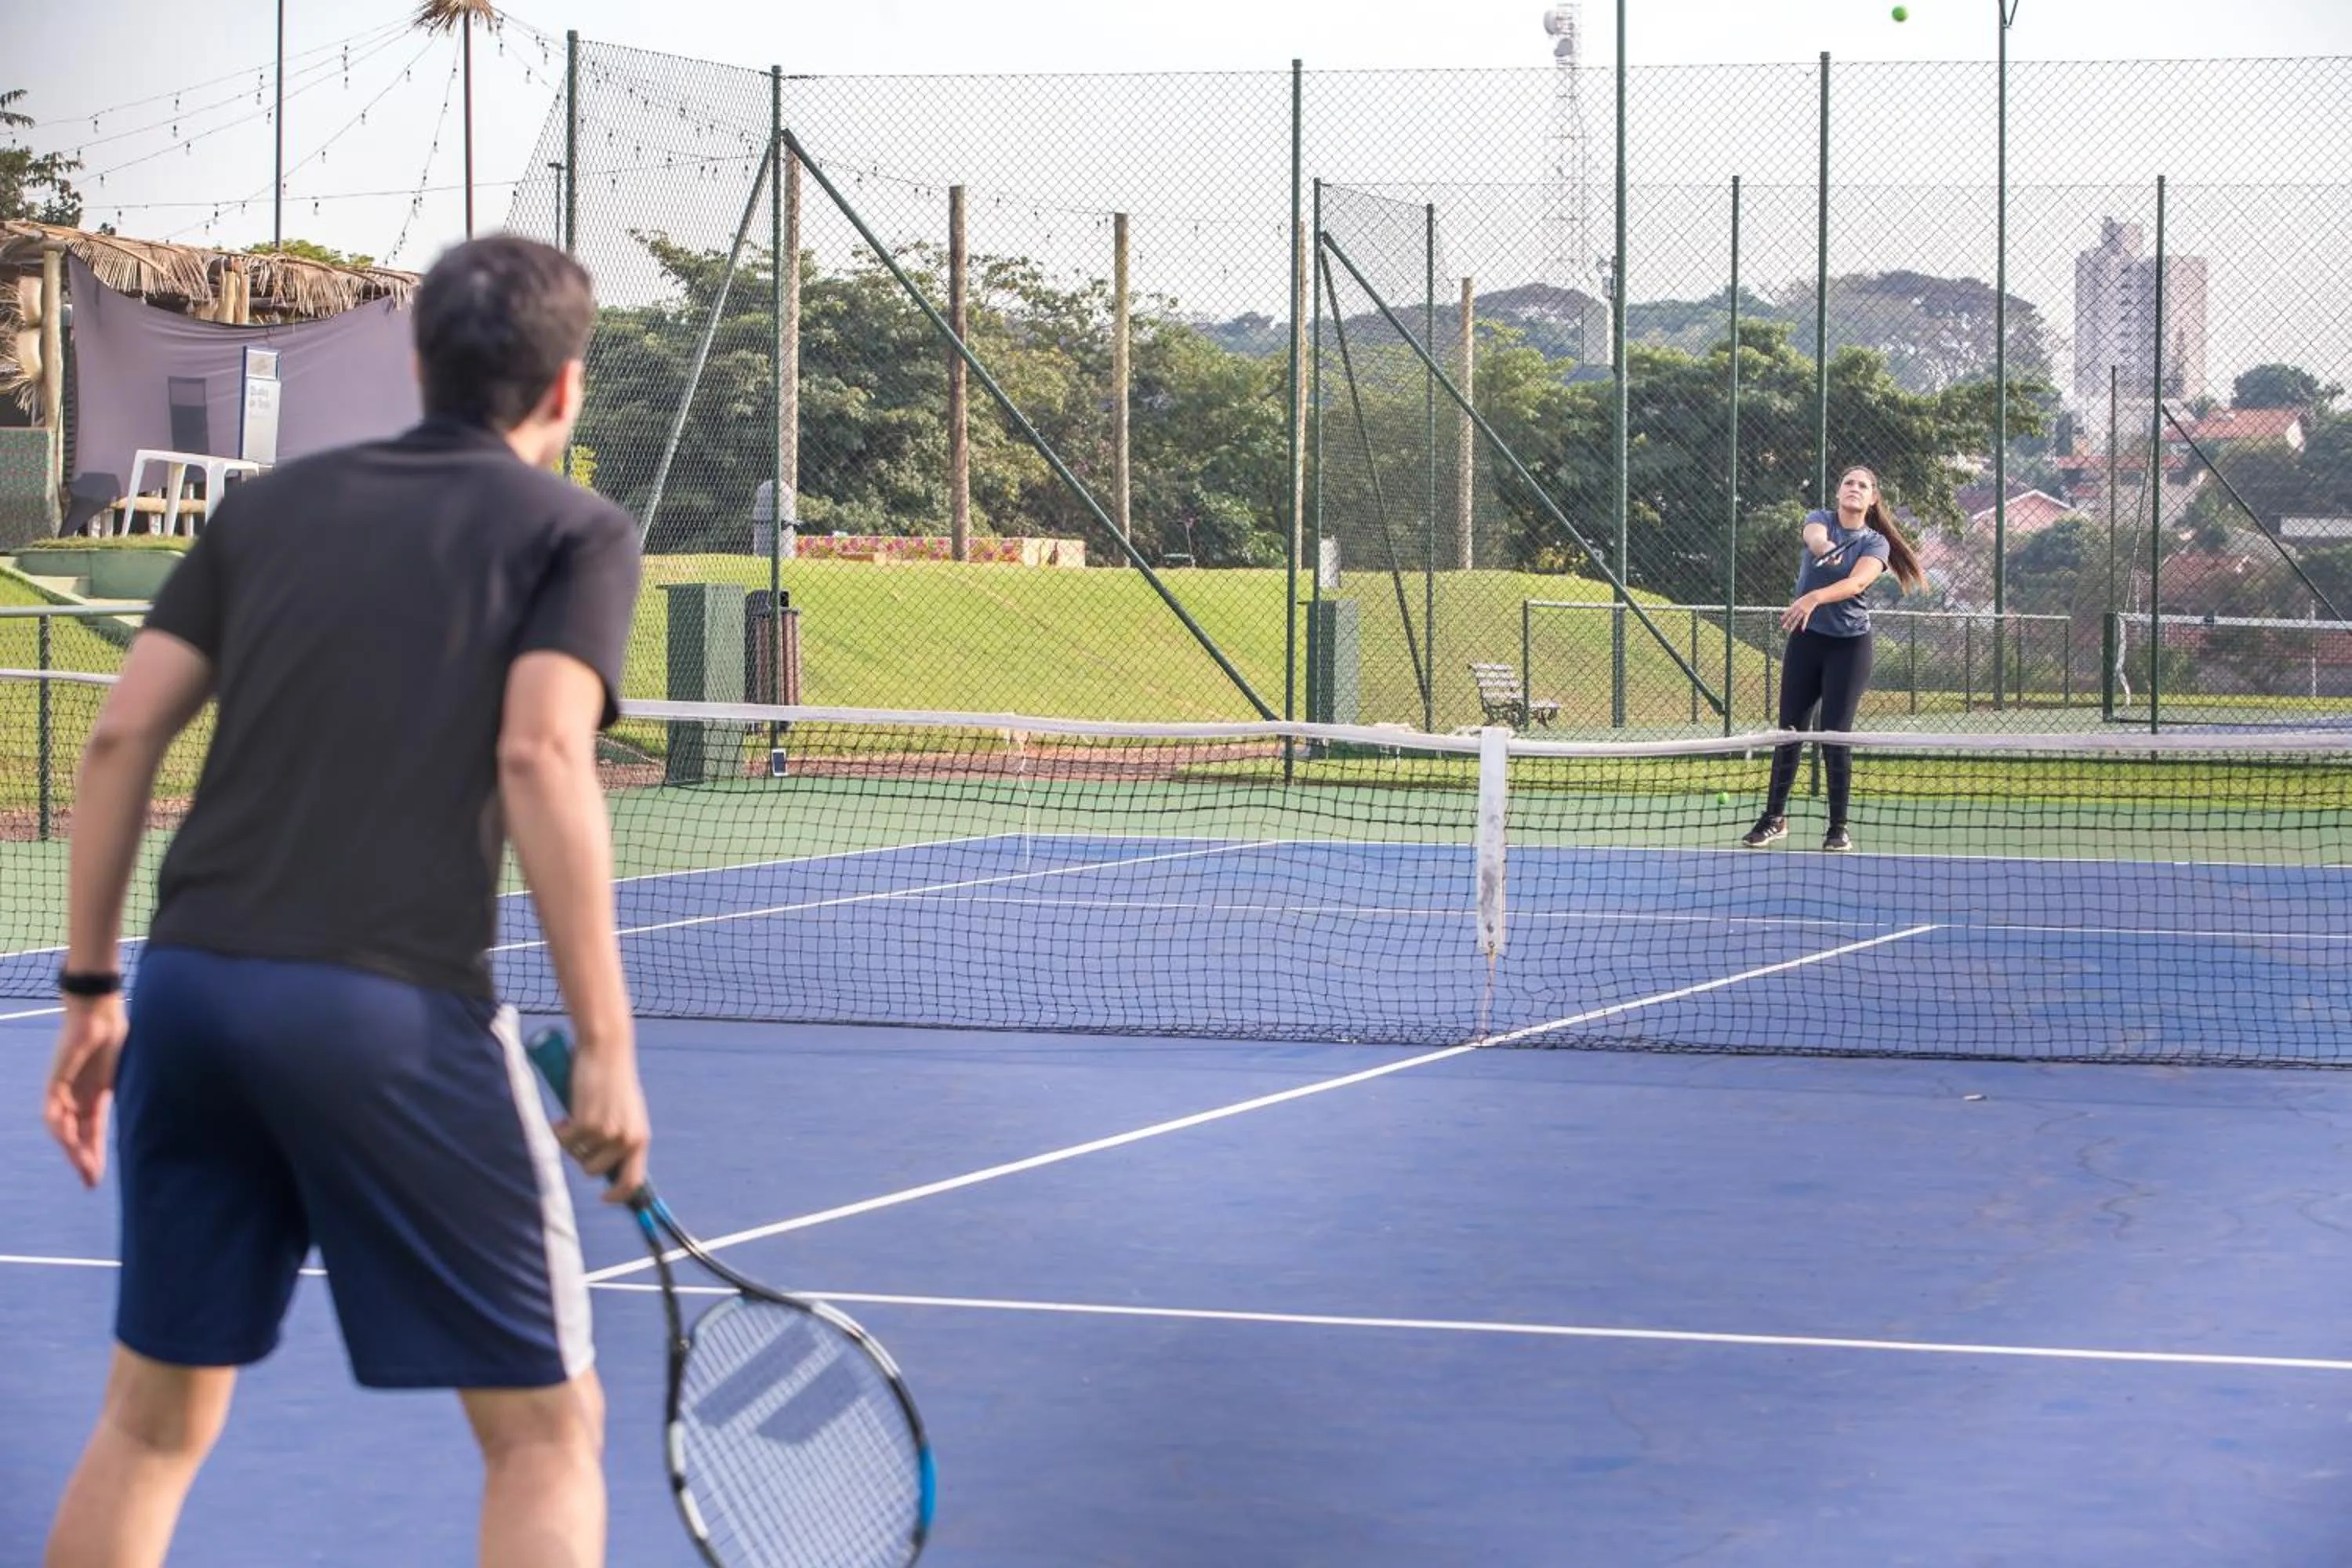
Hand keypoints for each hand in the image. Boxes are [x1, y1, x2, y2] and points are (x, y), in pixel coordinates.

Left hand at [45, 995, 126, 1188]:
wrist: (99, 1011)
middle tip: (90, 1182)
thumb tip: (169, 1109)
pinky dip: (59, 1128)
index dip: (95, 1154)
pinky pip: (52, 1111)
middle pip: (77, 1136)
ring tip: (84, 1166)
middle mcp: (76, 1097)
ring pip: (62, 1129)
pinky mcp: (55, 1082)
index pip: (92, 1132)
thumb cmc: (118, 1035)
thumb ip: (137, 1091)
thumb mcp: (129, 1071)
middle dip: (83, 1160)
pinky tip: (68, 1141)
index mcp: (95, 1095)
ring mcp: (64, 1090)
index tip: (98, 1178)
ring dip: (72, 1149)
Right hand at [555, 1039, 651, 1201]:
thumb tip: (606, 1168)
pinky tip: (564, 1114)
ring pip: (577, 1155)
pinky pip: (563, 1140)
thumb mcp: (626, 1114)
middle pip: (595, 1171)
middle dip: (582, 1157)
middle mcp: (626, 1139)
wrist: (606, 1050)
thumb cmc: (613, 1080)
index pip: (633, 1182)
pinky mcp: (585, 1123)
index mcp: (640, 1138)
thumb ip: (621, 1139)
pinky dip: (559, 1129)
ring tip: (575, 1116)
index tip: (605, 1197)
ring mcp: (606, 1133)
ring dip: (571, 1140)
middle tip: (579, 1135)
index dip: (618, 1195)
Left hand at [1781, 593, 1819, 632]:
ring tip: (1790, 630)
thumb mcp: (1797, 602)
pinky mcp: (1807, 613)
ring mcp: (1802, 611)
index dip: (1784, 616)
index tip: (1780, 620)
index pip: (1788, 612)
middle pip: (1791, 617)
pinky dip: (1804, 625)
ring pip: (1797, 619)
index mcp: (1794, 605)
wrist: (1812, 597)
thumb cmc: (1804, 599)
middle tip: (1783, 627)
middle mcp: (1797, 609)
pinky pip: (1805, 620)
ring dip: (1793, 625)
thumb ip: (1792, 607)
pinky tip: (1802, 629)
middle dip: (1787, 622)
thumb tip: (1787, 611)